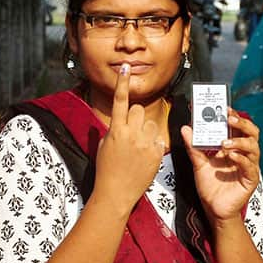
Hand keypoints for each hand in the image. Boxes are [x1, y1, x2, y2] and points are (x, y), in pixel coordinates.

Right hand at [92, 64, 165, 216]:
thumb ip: (112, 130)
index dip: (122, 83)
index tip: (125, 68)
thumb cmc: (106, 170)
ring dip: (145, 131)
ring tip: (138, 148)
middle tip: (130, 133)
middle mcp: (131, 133)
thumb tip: (119, 121)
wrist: (116, 193)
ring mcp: (146, 143)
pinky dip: (153, 145)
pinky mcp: (157, 152)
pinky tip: (145, 157)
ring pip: (151, 123)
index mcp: (115, 130)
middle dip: (135, 118)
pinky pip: (158, 138)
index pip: (119, 100)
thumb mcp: (103, 146)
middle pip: (138, 110)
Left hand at [180, 110, 260, 223]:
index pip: (239, 127)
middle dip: (242, 123)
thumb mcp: (198, 163)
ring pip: (254, 147)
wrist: (213, 209)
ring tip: (225, 143)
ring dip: (240, 141)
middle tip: (229, 119)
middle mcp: (244, 154)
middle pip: (252, 133)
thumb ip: (193, 146)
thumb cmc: (210, 186)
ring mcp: (249, 166)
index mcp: (234, 147)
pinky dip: (241, 159)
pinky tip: (231, 156)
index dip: (234, 116)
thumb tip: (186, 128)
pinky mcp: (250, 179)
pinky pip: (250, 166)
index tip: (224, 108)